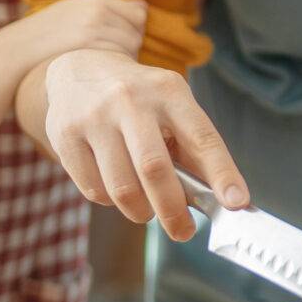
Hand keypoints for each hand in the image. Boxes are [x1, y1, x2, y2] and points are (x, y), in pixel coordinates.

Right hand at [0, 0, 147, 69]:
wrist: (19, 48)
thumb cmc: (51, 33)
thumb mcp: (77, 10)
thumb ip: (107, 9)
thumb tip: (144, 9)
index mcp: (97, 0)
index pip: (139, 13)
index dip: (135, 30)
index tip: (122, 41)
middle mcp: (98, 11)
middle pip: (137, 33)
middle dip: (131, 47)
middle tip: (113, 59)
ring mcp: (92, 30)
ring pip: (130, 48)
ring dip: (124, 59)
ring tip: (106, 67)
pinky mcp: (87, 49)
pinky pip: (117, 59)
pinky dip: (114, 68)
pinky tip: (100, 73)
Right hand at [41, 48, 246, 240]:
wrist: (80, 69)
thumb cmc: (139, 100)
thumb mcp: (172, 107)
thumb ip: (193, 149)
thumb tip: (223, 200)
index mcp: (168, 92)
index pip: (201, 137)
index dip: (222, 173)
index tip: (237, 203)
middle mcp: (130, 100)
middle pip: (155, 169)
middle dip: (173, 212)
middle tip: (184, 232)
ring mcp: (94, 117)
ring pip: (122, 188)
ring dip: (141, 212)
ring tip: (147, 210)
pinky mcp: (65, 136)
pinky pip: (94, 190)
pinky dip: (111, 203)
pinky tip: (117, 189)